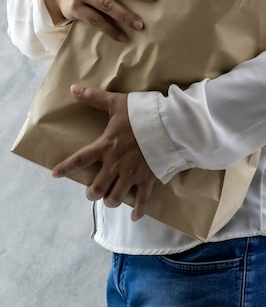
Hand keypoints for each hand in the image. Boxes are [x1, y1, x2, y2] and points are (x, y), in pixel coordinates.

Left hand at [51, 85, 155, 220]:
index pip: (80, 159)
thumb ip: (94, 98)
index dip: (65, 168)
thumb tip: (73, 88)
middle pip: (97, 188)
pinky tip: (133, 217)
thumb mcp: (116, 103)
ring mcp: (132, 174)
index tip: (54, 174)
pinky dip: (138, 212)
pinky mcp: (148, 179)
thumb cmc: (142, 113)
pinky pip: (142, 201)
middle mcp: (116, 164)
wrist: (169, 125)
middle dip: (92, 193)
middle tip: (93, 191)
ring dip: (110, 201)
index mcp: (106, 146)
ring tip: (110, 199)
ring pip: (115, 198)